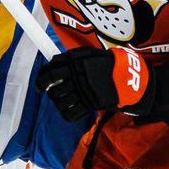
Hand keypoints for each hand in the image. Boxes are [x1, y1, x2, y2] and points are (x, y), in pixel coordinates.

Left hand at [35, 46, 153, 121]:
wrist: (128, 77)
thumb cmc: (108, 64)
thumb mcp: (89, 54)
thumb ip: (70, 58)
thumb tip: (52, 61)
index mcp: (74, 62)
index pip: (49, 73)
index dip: (41, 81)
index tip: (40, 85)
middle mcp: (77, 77)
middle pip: (54, 89)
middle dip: (52, 93)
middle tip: (55, 93)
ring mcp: (83, 92)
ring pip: (60, 102)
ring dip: (60, 103)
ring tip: (65, 101)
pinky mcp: (89, 105)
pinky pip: (70, 114)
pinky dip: (67, 114)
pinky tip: (71, 110)